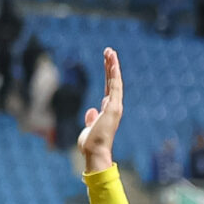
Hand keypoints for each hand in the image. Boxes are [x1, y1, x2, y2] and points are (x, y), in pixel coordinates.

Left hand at [75, 47, 122, 173]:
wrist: (94, 152)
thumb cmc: (91, 144)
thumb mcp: (88, 128)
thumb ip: (91, 118)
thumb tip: (91, 110)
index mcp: (108, 111)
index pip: (109, 88)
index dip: (109, 75)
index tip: (107, 62)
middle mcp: (114, 107)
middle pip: (113, 82)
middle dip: (111, 66)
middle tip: (109, 51)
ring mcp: (115, 106)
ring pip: (115, 81)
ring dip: (113, 66)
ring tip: (111, 51)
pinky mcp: (114, 107)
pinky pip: (115, 87)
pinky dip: (114, 74)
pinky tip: (113, 63)